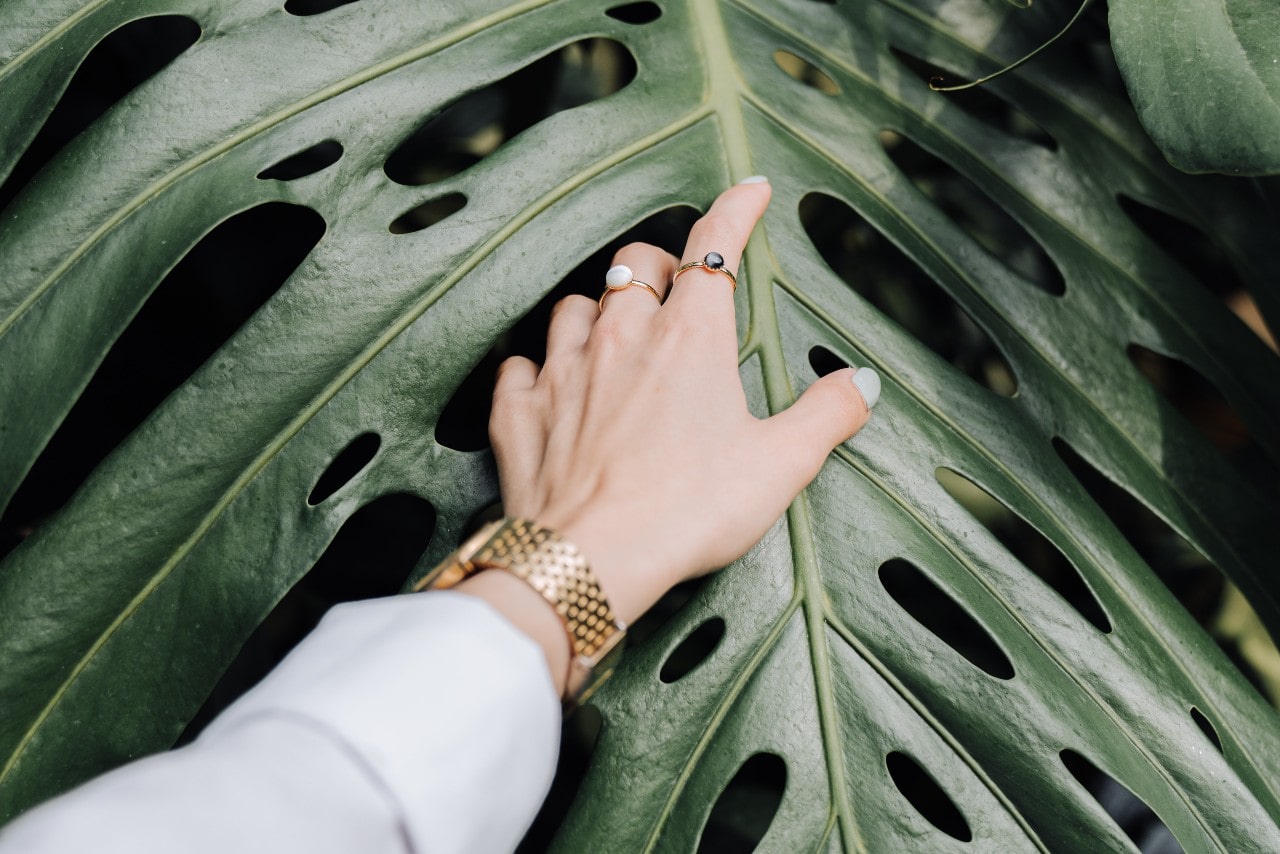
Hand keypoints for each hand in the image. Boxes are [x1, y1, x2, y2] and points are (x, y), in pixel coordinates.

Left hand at [486, 178, 878, 628]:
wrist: (592, 560)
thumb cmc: (688, 512)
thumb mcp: (780, 466)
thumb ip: (826, 415)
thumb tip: (863, 383)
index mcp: (690, 340)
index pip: (715, 246)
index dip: (736, 209)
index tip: (751, 189)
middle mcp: (622, 338)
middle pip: (635, 264)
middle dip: (660, 264)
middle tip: (679, 290)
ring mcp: (563, 372)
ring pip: (574, 307)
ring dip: (597, 311)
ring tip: (614, 338)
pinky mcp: (520, 412)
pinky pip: (520, 367)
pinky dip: (537, 369)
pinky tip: (547, 385)